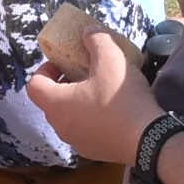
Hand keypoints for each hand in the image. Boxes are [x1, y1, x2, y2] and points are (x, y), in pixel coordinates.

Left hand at [25, 26, 159, 166]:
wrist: (148, 140)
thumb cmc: (122, 98)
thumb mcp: (111, 59)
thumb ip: (96, 40)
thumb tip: (88, 32)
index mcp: (57, 104)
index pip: (35, 85)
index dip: (45, 70)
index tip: (63, 63)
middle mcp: (60, 126)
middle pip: (51, 101)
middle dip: (63, 84)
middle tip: (83, 73)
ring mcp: (76, 142)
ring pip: (68, 117)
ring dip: (78, 102)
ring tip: (101, 90)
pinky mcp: (93, 151)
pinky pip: (85, 131)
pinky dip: (92, 119)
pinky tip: (114, 111)